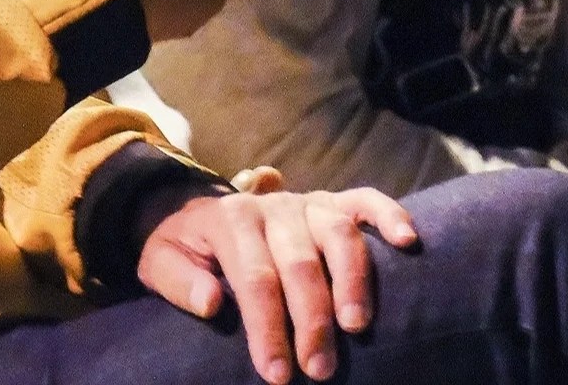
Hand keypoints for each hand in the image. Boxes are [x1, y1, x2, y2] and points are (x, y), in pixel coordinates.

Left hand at [137, 187, 417, 382]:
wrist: (194, 209)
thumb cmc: (185, 248)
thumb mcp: (160, 261)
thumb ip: (178, 281)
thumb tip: (211, 301)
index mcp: (229, 219)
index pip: (254, 276)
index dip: (267, 326)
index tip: (277, 374)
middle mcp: (272, 205)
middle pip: (299, 260)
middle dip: (311, 318)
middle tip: (319, 369)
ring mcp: (306, 201)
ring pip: (337, 231)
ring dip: (352, 279)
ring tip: (356, 326)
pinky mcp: (331, 202)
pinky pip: (365, 200)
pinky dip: (388, 215)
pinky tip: (407, 242)